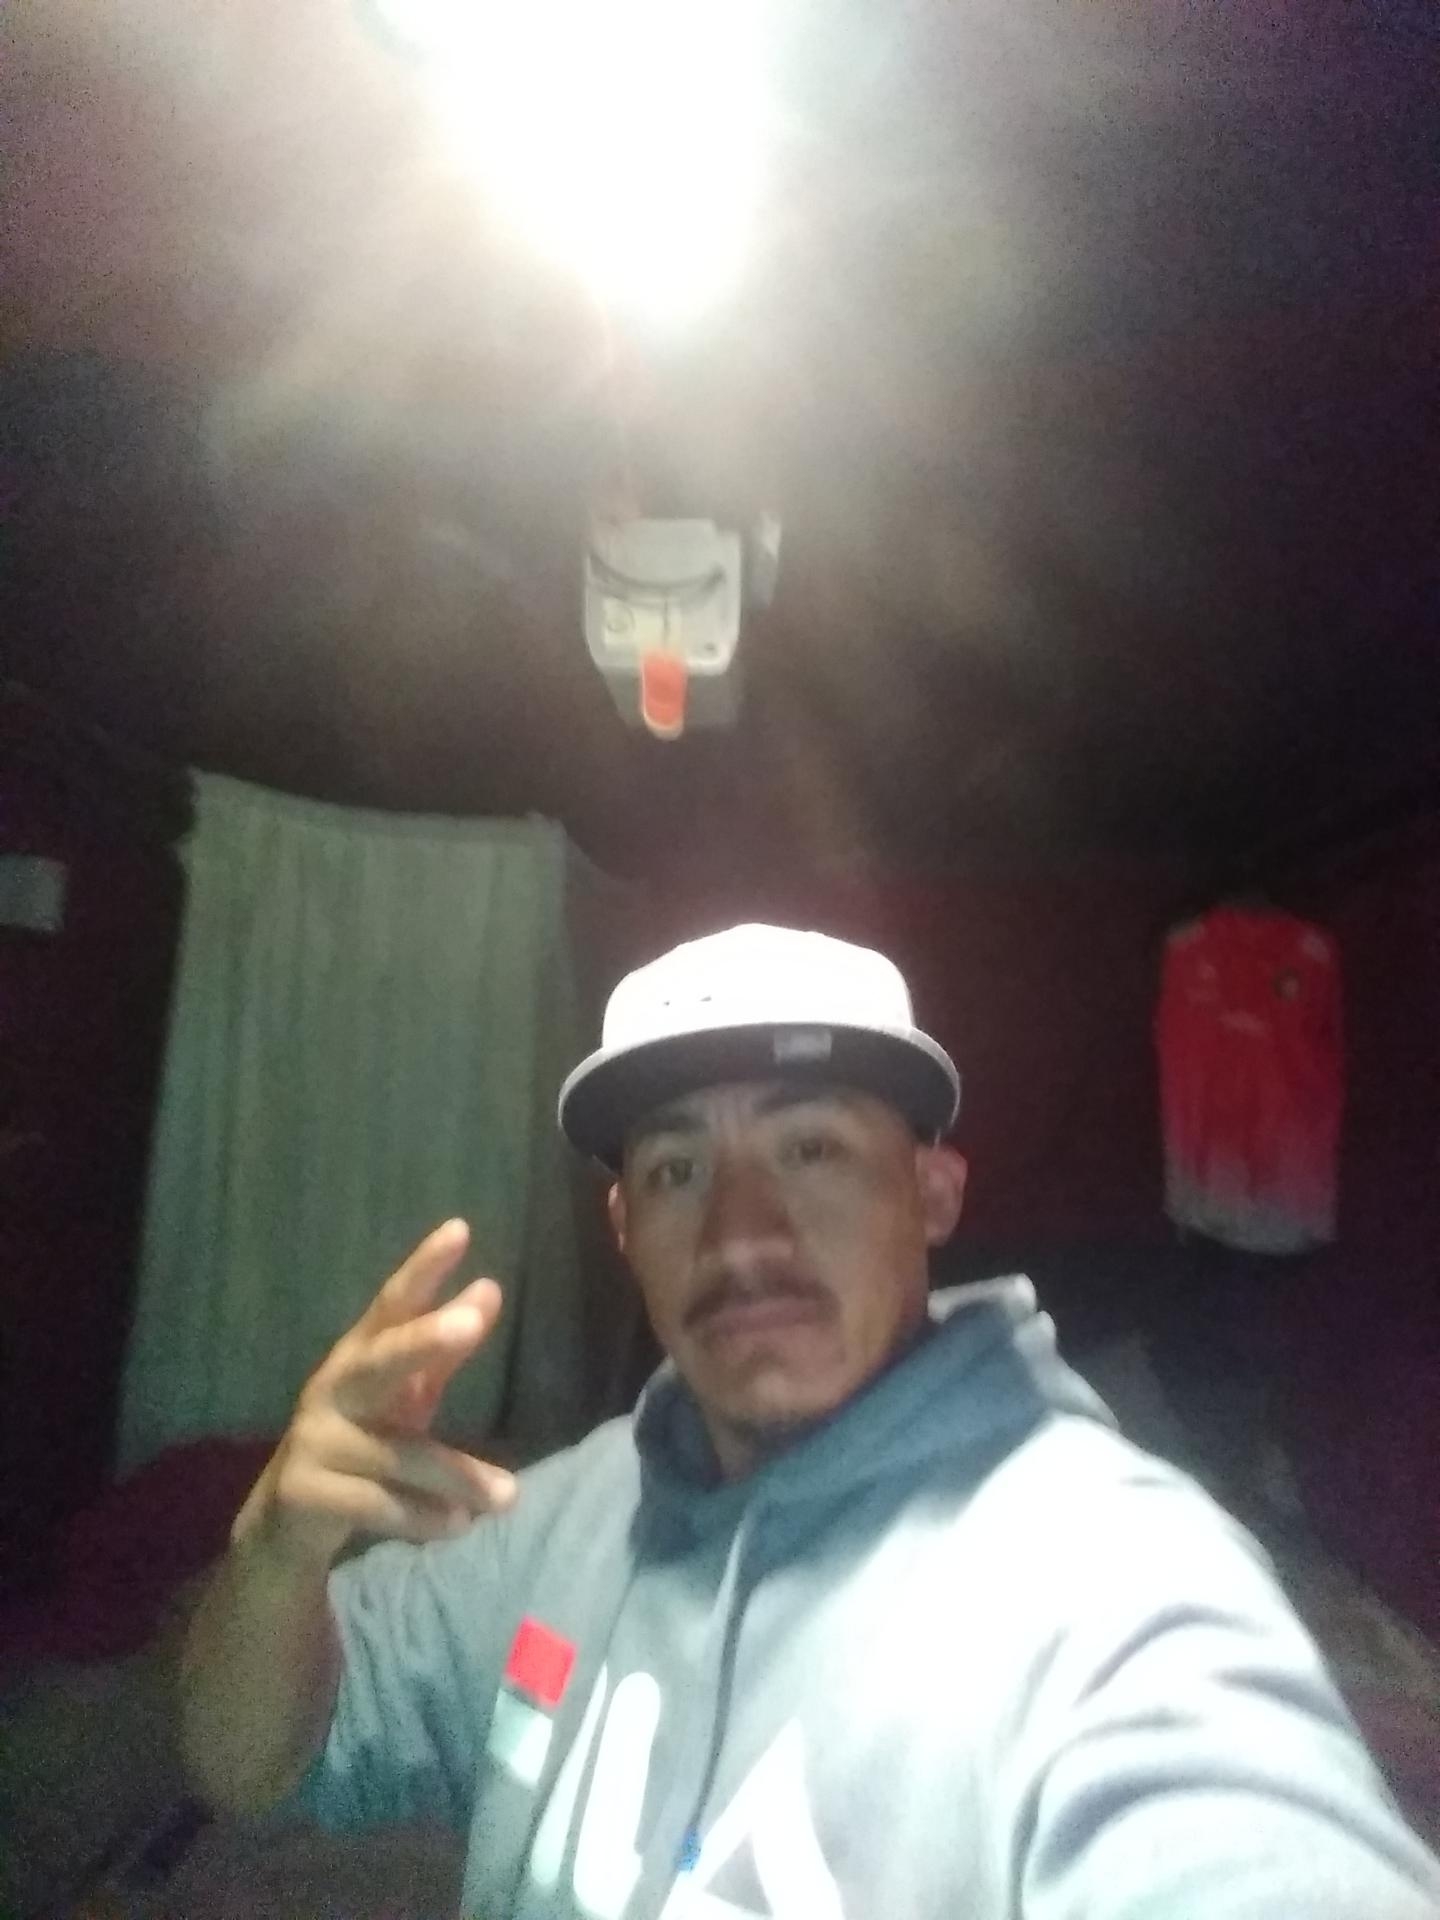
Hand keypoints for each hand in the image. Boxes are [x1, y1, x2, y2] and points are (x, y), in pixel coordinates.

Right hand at [234, 1220, 517, 1570]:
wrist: (286, 1522)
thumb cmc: (361, 1440)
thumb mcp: (403, 1395)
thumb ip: (443, 1349)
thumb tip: (490, 1288)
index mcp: (359, 1356)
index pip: (392, 1304)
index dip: (423, 1269)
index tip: (459, 1230)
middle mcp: (331, 1388)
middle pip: (380, 1360)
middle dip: (424, 1340)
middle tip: (470, 1322)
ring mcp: (313, 1440)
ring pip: (399, 1455)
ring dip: (456, 1477)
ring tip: (507, 1497)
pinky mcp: (303, 1493)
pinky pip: (378, 1506)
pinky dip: (425, 1519)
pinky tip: (458, 1527)